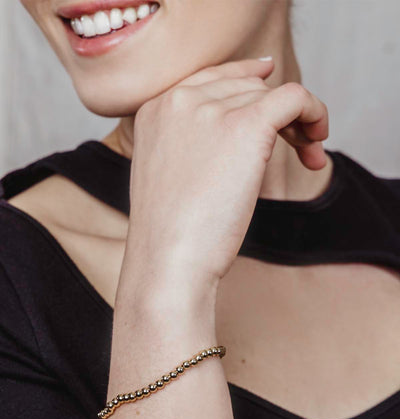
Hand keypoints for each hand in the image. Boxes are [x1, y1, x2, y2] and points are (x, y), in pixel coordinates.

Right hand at [126, 58, 328, 289]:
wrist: (168, 258)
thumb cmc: (170, 233)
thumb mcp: (169, 174)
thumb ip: (191, 144)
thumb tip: (235, 138)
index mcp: (155, 109)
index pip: (211, 79)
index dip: (247, 81)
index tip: (272, 93)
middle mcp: (178, 100)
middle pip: (246, 88)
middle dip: (276, 113)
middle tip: (298, 144)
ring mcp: (210, 110)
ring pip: (271, 96)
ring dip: (297, 123)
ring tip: (308, 156)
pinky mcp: (246, 125)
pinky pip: (294, 98)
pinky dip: (314, 111)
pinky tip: (318, 138)